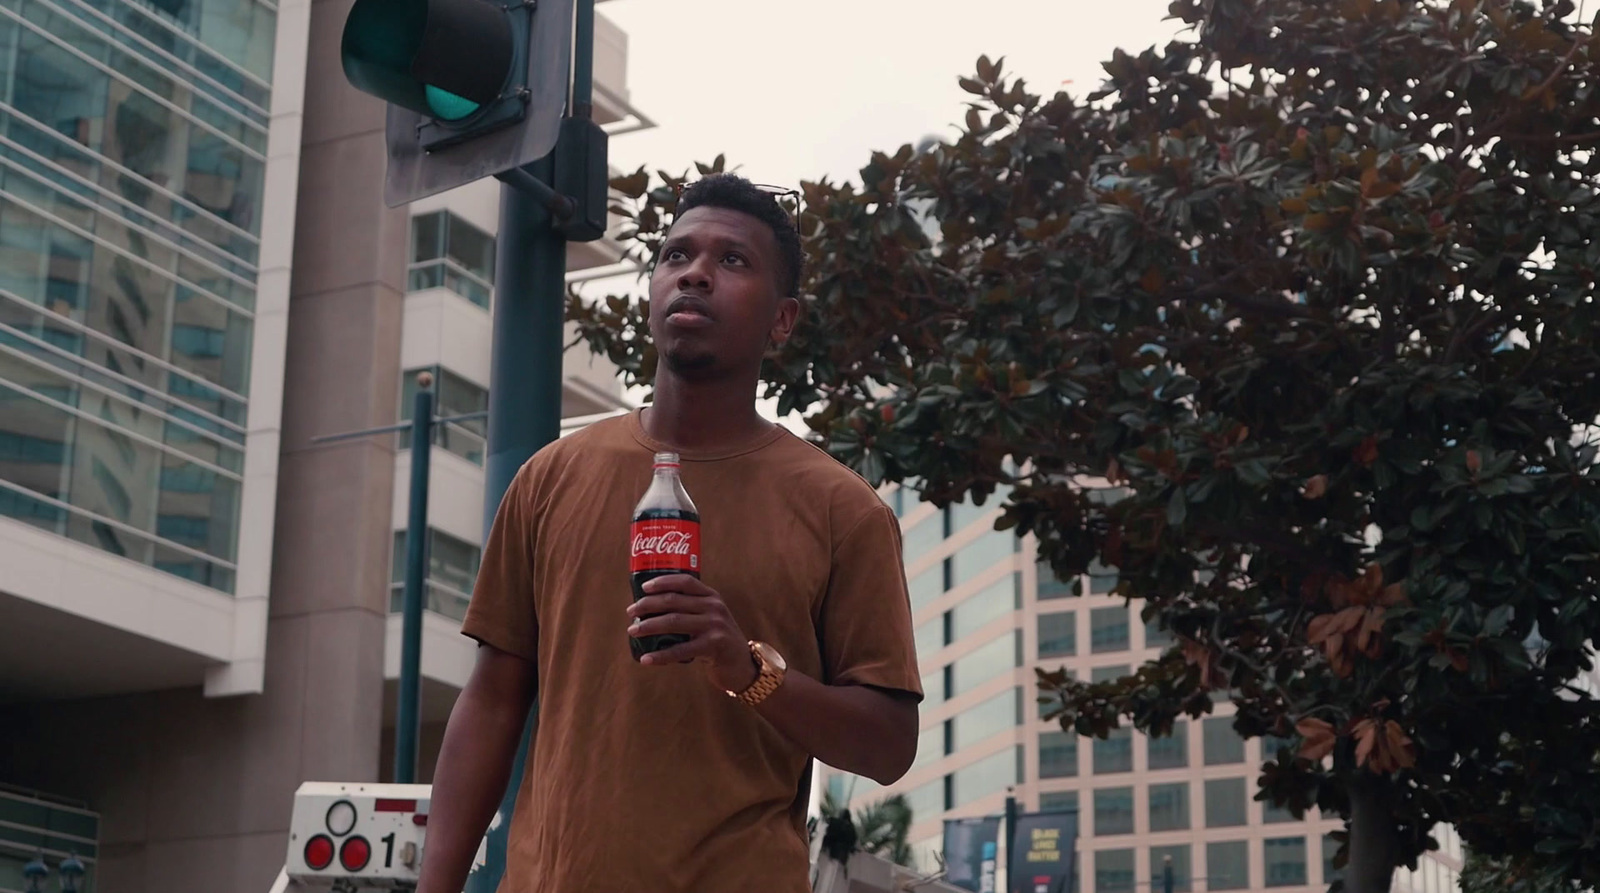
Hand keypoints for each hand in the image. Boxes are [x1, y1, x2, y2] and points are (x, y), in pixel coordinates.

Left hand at [627, 574, 758, 692]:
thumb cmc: (717, 641)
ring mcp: (715, 626)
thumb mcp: (709, 619)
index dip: (662, 582)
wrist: (742, 665)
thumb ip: (690, 610)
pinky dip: (660, 655)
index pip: (684, 581)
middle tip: (631, 612)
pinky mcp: (713, 646)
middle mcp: (714, 607)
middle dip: (648, 605)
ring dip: (649, 626)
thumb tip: (649, 610)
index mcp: (711, 596)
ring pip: (673, 621)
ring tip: (632, 631)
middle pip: (673, 601)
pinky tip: (646, 659)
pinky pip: (680, 650)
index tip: (643, 588)